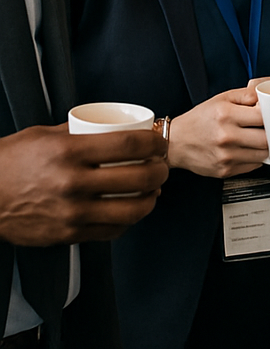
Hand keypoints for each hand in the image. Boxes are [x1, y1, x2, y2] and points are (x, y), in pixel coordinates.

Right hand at [0, 124, 167, 245]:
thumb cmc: (11, 161)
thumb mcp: (45, 135)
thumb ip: (80, 131)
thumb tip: (112, 127)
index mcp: (70, 151)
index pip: (129, 146)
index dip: (154, 143)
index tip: (159, 142)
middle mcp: (73, 183)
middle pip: (137, 178)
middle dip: (160, 171)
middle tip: (162, 166)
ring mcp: (70, 212)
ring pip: (130, 211)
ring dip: (151, 200)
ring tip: (154, 190)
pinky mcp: (65, 235)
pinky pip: (109, 232)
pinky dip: (127, 222)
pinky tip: (131, 211)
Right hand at [167, 87, 267, 177]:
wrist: (176, 142)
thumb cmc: (199, 119)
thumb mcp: (222, 99)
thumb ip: (247, 95)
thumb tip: (267, 97)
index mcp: (226, 115)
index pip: (263, 117)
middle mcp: (226, 137)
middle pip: (266, 139)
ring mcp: (226, 156)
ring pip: (262, 155)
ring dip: (266, 147)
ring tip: (259, 138)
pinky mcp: (225, 171)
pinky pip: (253, 166)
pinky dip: (255, 158)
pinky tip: (248, 149)